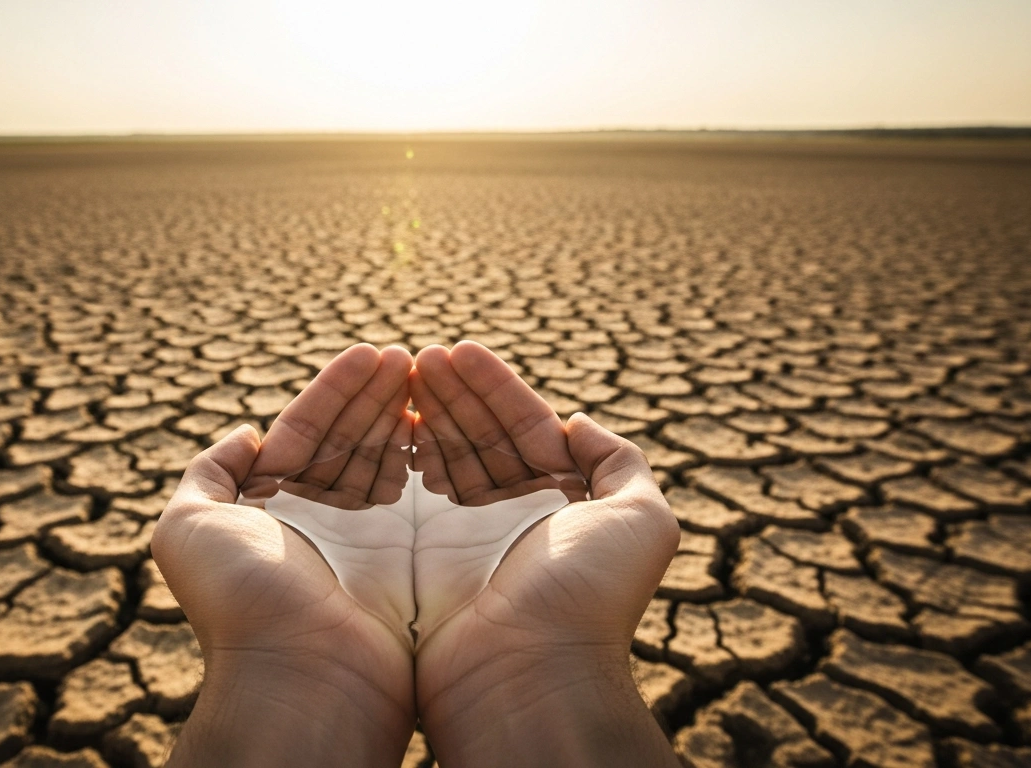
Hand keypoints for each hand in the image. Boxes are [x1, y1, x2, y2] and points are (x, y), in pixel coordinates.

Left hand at [151, 343, 415, 766]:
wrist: (300, 674)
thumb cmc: (240, 599)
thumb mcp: (188, 525)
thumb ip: (208, 472)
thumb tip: (245, 434)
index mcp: (271, 505)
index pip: (307, 430)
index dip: (336, 389)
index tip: (372, 352)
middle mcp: (318, 519)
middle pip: (351, 436)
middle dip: (377, 391)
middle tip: (407, 354)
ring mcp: (366, 537)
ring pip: (387, 455)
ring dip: (405, 409)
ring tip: (428, 366)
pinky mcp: (408, 556)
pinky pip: (422, 490)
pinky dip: (430, 450)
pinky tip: (438, 415)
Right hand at [410, 342, 680, 766]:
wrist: (529, 674)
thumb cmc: (588, 594)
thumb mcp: (642, 518)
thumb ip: (621, 462)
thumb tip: (580, 424)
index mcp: (564, 503)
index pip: (526, 427)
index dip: (495, 387)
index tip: (460, 349)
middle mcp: (516, 516)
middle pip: (481, 434)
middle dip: (453, 391)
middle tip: (422, 354)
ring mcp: (468, 536)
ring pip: (445, 455)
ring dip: (424, 410)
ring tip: (399, 368)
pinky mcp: (425, 555)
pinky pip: (410, 490)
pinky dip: (399, 451)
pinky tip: (389, 418)